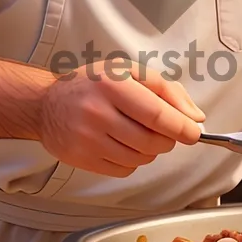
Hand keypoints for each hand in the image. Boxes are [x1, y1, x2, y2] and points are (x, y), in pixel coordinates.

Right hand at [35, 61, 204, 177]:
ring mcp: (88, 138)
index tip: (194, 133)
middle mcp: (98, 112)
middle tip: (165, 130)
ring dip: (150, 150)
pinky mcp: (82, 159)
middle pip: (151, 141)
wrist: (45, 104)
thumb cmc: (92, 84)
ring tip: (139, 133)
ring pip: (140, 158)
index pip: (157, 114)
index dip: (182, 127)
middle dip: (168, 139)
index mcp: (112, 84)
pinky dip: (132, 161)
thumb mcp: (128, 71)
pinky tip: (122, 144)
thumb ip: (166, 89)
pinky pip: (124, 170)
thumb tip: (195, 117)